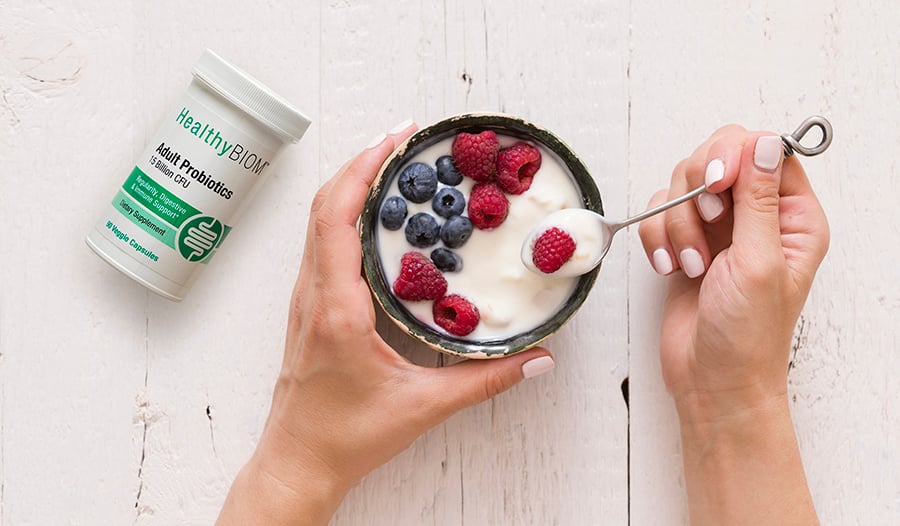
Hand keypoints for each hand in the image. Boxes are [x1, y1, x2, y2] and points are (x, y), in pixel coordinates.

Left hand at [216, 122, 555, 525]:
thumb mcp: (423, 407)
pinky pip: (323, 244)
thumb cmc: (346, 436)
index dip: (364, 169)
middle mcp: (315, 294)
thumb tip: (537, 359)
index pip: (338, 217)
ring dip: (351, 185)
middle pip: (324, 205)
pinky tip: (378, 217)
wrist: (298, 461)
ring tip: (394, 166)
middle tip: (405, 139)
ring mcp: (307, 299)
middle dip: (362, 162)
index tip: (397, 140)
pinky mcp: (312, 308)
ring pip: (319, 222)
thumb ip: (486, 381)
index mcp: (338, 308)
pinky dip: (345, 213)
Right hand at [638, 126, 827, 524]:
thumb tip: (763, 142)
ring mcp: (719, 229)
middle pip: (718, 157)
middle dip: (699, 189)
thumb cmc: (747, 334)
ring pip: (682, 185)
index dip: (735, 155)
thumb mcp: (759, 261)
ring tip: (692, 264)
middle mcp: (757, 216)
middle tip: (708, 223)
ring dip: (677, 223)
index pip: (765, 151)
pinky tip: (671, 270)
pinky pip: (659, 214)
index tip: (717, 182)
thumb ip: (758, 198)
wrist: (711, 380)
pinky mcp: (685, 242)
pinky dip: (658, 239)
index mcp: (792, 217)